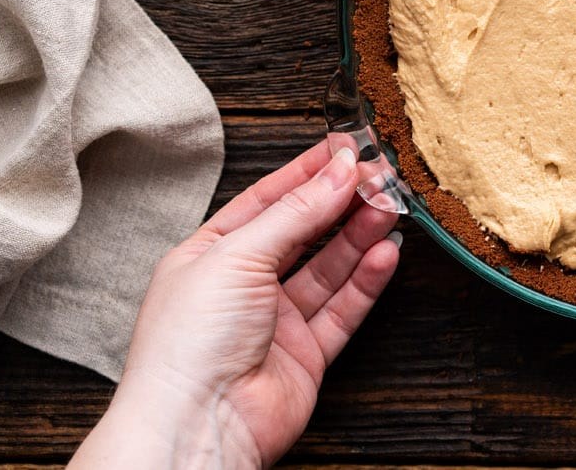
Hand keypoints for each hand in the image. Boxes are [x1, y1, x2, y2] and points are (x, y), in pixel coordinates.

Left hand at [71, 139, 399, 468]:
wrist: (197, 427)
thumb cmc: (187, 347)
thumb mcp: (237, 255)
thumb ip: (296, 212)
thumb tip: (338, 172)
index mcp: (210, 255)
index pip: (267, 200)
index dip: (308, 173)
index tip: (347, 149)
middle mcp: (243, 287)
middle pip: (304, 232)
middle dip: (341, 203)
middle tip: (379, 177)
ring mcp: (275, 322)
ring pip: (329, 268)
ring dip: (360, 236)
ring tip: (389, 209)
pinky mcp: (305, 355)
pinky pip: (343, 308)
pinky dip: (367, 280)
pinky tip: (385, 254)